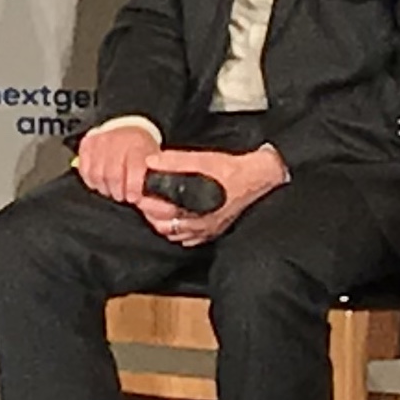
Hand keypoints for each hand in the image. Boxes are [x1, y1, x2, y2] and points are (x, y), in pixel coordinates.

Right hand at [74, 120, 162, 201]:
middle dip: (118, 192)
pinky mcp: (87, 145)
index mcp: (137, 144)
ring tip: (111, 191)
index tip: (133, 197)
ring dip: (104, 188)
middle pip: (113, 175)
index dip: (133, 187)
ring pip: (97, 175)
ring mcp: (100, 142)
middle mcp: (117, 141)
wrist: (127, 129)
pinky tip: (99, 183)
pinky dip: (91, 181)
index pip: (134, 168)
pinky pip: (84, 170)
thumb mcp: (154, 157)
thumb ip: (153, 174)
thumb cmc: (141, 148)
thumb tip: (148, 194)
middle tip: (122, 196)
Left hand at [139, 145, 287, 247]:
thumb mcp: (204, 159)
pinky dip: (180, 232)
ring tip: (158, 209)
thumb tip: (151, 160)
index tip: (139, 196)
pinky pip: (192, 239)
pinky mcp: (216, 229)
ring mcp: (209, 230)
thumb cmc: (234, 170)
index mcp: (196, 210)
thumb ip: (176, 161)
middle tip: (145, 202)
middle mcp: (202, 226)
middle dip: (153, 216)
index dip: (147, 206)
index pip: (162, 216)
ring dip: (165, 224)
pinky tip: (177, 221)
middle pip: (167, 229)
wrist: (260, 176)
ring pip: (178, 236)